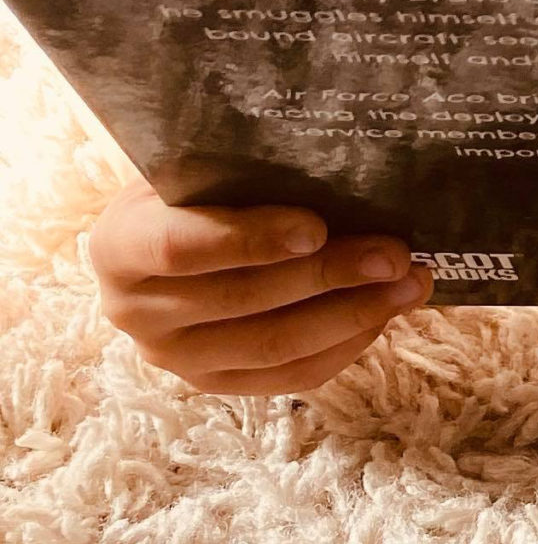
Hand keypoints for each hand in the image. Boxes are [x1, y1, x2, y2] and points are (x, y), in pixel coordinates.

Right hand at [89, 181, 430, 394]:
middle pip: (241, 300)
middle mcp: (134, 311)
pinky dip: (343, 346)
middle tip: (395, 253)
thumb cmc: (200, 185)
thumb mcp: (203, 164)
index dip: (251, 239)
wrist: (168, 233)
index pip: (181, 247)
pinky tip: (386, 315)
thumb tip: (345, 159)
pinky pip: (287, 378)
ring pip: (270, 347)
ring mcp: (173, 357)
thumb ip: (248, 168)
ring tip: (410, 284)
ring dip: (351, 315)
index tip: (317, 227)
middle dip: (328, 276)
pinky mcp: (214, 384)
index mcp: (121, 245)